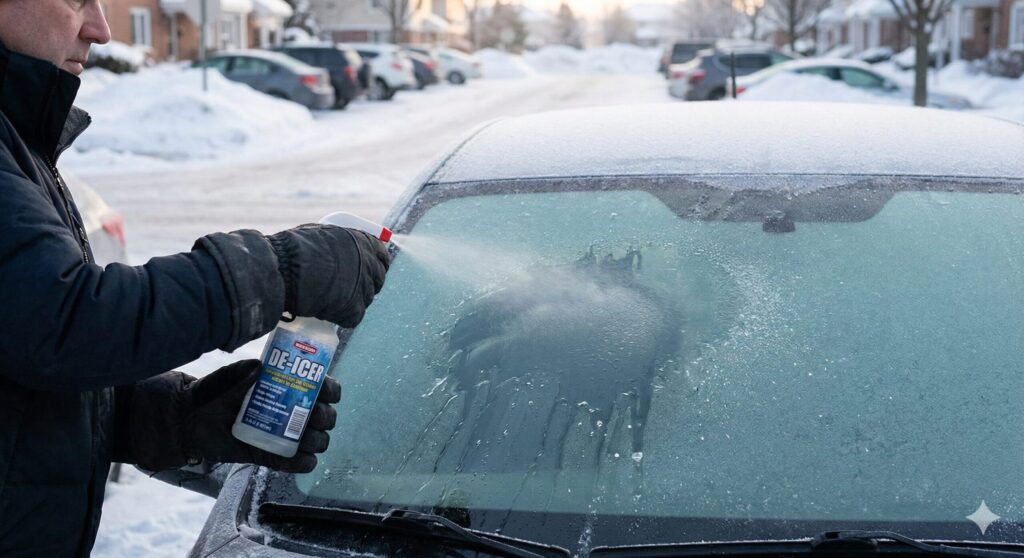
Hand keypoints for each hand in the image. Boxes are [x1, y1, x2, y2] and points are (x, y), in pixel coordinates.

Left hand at [186, 360, 340, 472]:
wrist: (191, 418)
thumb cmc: (216, 390)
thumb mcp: (235, 374)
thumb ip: (250, 369)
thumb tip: (264, 368)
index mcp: (291, 388)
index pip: (326, 389)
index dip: (331, 391)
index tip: (325, 392)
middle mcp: (294, 411)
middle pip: (327, 417)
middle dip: (325, 417)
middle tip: (311, 415)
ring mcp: (286, 435)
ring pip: (318, 441)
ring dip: (317, 440)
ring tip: (303, 438)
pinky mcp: (273, 456)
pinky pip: (299, 463)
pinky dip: (305, 462)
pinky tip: (301, 457)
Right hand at [267, 225, 389, 327]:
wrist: (285, 269)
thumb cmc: (295, 248)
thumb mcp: (322, 234)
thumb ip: (339, 244)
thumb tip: (341, 252)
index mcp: (363, 241)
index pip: (381, 256)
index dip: (374, 264)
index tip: (366, 270)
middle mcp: (368, 263)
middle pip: (378, 279)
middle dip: (365, 284)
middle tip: (348, 288)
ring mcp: (363, 287)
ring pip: (366, 299)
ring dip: (352, 300)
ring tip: (329, 298)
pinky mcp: (354, 309)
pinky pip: (353, 317)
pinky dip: (341, 317)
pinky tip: (326, 310)